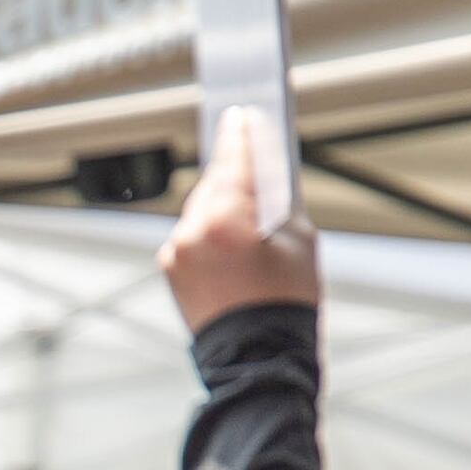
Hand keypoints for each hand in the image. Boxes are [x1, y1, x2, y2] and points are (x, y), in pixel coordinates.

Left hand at [160, 105, 320, 331]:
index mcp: (225, 219)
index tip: (239, 112)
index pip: (233, 160)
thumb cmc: (285, 301)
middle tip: (251, 157)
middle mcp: (191, 232)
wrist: (256, 357)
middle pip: (214, 184)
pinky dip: (209, 230)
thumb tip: (265, 179)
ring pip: (200, 210)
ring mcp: (176, 252)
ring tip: (249, 211)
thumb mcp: (300, 240)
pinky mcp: (170, 270)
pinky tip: (231, 238)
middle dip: (233, 174)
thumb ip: (278, 202)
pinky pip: (191, 235)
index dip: (239, 133)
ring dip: (222, 205)